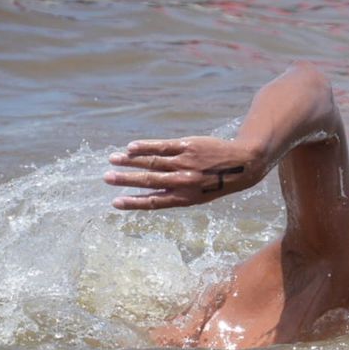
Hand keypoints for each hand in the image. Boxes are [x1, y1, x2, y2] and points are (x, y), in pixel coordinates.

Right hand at [104, 136, 266, 209]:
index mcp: (184, 198)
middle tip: (106, 177)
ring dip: (130, 161)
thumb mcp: (198, 196)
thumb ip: (174, 195)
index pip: (153, 202)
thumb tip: (147, 194)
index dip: (133, 203)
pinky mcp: (188, 146)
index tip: (115, 202)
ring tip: (113, 159)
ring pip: (152, 161)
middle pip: (148, 180)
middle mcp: (183, 181)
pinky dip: (145, 146)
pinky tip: (131, 146)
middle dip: (125, 180)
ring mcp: (185, 163)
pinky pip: (162, 146)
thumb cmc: (216, 182)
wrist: (242, 164)